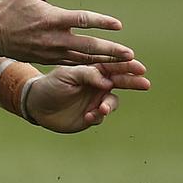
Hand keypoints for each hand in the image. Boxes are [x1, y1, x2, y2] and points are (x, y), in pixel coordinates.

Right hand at [0, 0, 130, 65]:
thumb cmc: (10, 7)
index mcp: (51, 18)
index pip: (82, 20)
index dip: (101, 22)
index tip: (118, 25)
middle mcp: (54, 38)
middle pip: (88, 46)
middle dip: (111, 51)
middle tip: (130, 55)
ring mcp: (51, 51)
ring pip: (83, 58)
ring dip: (104, 61)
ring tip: (123, 64)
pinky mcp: (48, 60)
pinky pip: (73, 64)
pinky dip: (89, 66)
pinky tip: (102, 67)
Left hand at [25, 60, 150, 132]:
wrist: (36, 105)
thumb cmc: (50, 84)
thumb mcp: (66, 75)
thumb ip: (86, 75)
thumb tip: (107, 81)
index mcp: (93, 70)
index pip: (113, 66)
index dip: (128, 66)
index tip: (139, 67)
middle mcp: (98, 84)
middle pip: (121, 82)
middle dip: (133, 82)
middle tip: (145, 83)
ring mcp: (96, 100)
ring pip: (112, 101)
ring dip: (110, 104)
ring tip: (102, 108)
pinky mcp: (92, 115)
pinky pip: (101, 116)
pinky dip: (97, 116)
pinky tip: (87, 115)